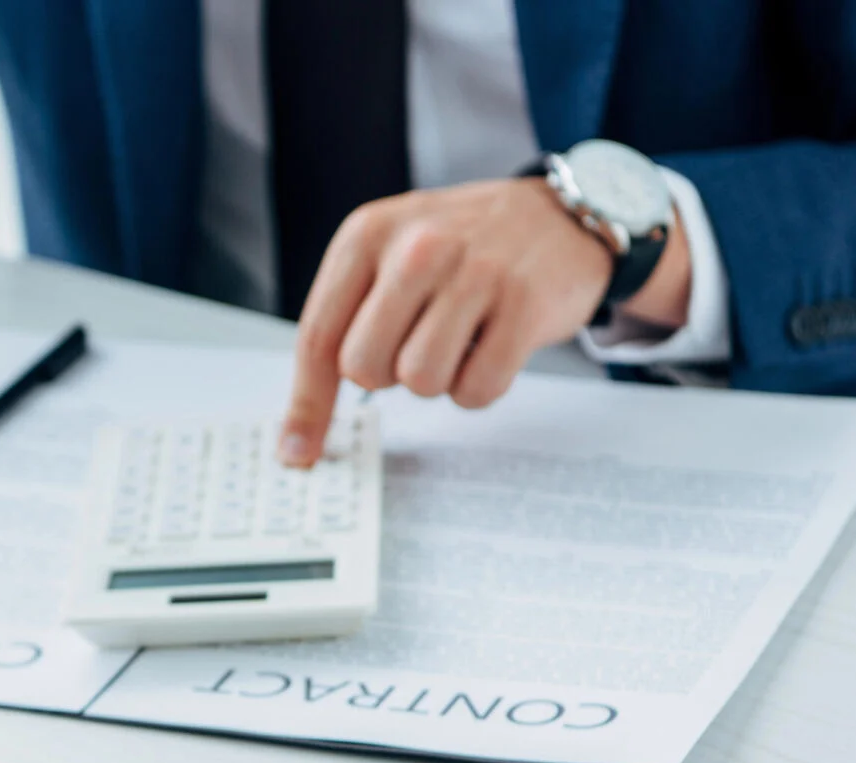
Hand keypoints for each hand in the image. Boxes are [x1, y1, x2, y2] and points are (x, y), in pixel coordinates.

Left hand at [278, 177, 691, 464]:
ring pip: (419, 381)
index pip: (318, 337)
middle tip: (417, 343)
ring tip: (459, 338)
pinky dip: (480, 386)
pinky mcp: (524, 304)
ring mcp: (474, 272)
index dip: (307, 404)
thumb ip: (343, 326)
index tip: (297, 452)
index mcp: (367, 234)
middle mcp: (417, 246)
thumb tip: (301, 434)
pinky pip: (476, 390)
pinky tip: (492, 345)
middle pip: (363, 369)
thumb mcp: (389, 258)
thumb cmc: (461, 249)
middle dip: (387, 376)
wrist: (558, 217)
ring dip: (438, 380)